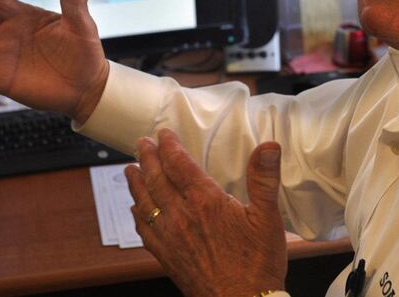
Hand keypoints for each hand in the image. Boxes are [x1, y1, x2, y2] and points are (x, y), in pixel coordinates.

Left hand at [126, 129, 286, 296]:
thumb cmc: (257, 264)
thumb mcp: (268, 217)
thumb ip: (264, 179)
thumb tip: (269, 146)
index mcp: (205, 202)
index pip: (180, 165)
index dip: (169, 146)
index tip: (164, 134)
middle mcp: (182, 216)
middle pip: (157, 179)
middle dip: (148, 158)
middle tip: (141, 143)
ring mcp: (171, 238)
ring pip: (145, 203)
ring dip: (136, 183)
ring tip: (129, 169)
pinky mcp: (167, 257)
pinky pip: (144, 231)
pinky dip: (136, 216)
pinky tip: (135, 210)